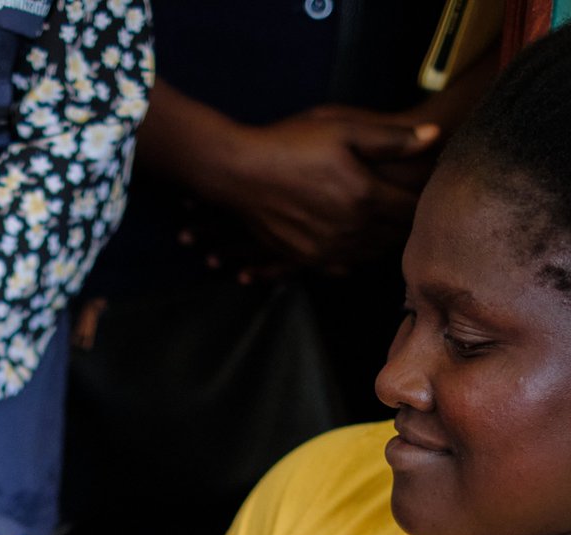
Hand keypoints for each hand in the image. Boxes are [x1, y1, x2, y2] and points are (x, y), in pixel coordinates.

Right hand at [220, 109, 438, 269]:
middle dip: (407, 225)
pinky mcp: (305, 258)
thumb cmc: (289, 143)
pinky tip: (357, 243)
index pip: (411, 209)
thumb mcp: (344, 128)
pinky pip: (342, 266)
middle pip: (394, 236)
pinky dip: (356, 258)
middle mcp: (348, 230)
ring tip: (390, 228)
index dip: (425, 201)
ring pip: (370, 255)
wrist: (239, 172)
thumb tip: (434, 136)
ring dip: (383, 243)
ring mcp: (325, 249)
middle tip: (414, 213)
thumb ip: (391, 137)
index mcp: (364, 196)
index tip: (430, 193)